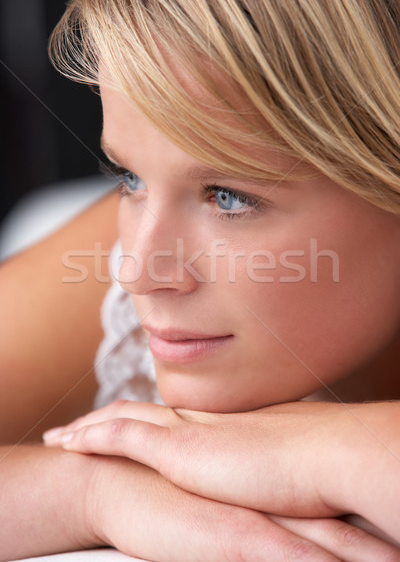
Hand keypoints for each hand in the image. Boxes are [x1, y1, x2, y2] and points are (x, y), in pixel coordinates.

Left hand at [44, 399, 399, 545]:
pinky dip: (92, 437)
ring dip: (89, 425)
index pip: (172, 419)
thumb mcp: (282, 472)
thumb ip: (264, 473)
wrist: (327, 455)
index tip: (127, 425)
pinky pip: (120, 436)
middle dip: (107, 417)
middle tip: (80, 426)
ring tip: (64, 435)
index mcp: (222, 429)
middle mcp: (200, 422)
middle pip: (141, 413)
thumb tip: (267, 485)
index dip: (145, 420)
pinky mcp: (179, 448)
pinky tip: (69, 442)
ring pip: (122, 419)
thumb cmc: (315, 470)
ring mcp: (188, 431)